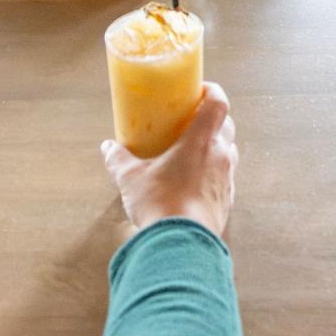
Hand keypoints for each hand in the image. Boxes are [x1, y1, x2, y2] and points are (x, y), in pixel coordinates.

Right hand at [102, 82, 237, 237]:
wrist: (182, 246)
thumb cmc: (160, 205)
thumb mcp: (130, 179)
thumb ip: (118, 159)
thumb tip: (107, 147)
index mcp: (202, 141)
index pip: (218, 103)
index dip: (212, 91)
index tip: (199, 89)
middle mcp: (221, 156)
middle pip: (226, 125)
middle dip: (213, 119)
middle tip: (191, 121)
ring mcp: (227, 180)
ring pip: (228, 152)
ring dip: (215, 147)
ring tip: (192, 152)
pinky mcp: (227, 202)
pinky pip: (225, 178)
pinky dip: (214, 173)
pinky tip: (195, 182)